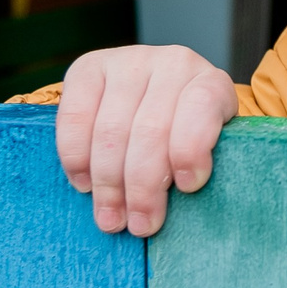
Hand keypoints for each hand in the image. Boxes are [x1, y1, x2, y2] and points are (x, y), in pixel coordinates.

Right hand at [53, 45, 238, 236]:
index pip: (202, 108)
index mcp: (211, 83)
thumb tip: (182, 207)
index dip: (192, 148)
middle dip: (143, 187)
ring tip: (111, 218)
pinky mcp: (88, 67)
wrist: (155, 102)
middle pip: (151, 130)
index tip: (188, 187)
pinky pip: (75, 117)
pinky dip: (77, 157)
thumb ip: (198, 167)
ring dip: (108, 183)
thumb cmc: (186, 141)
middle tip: (140, 225)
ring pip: (111, 130)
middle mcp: (172, 64)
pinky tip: (85, 183)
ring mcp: (128, 62)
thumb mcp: (210, 150)